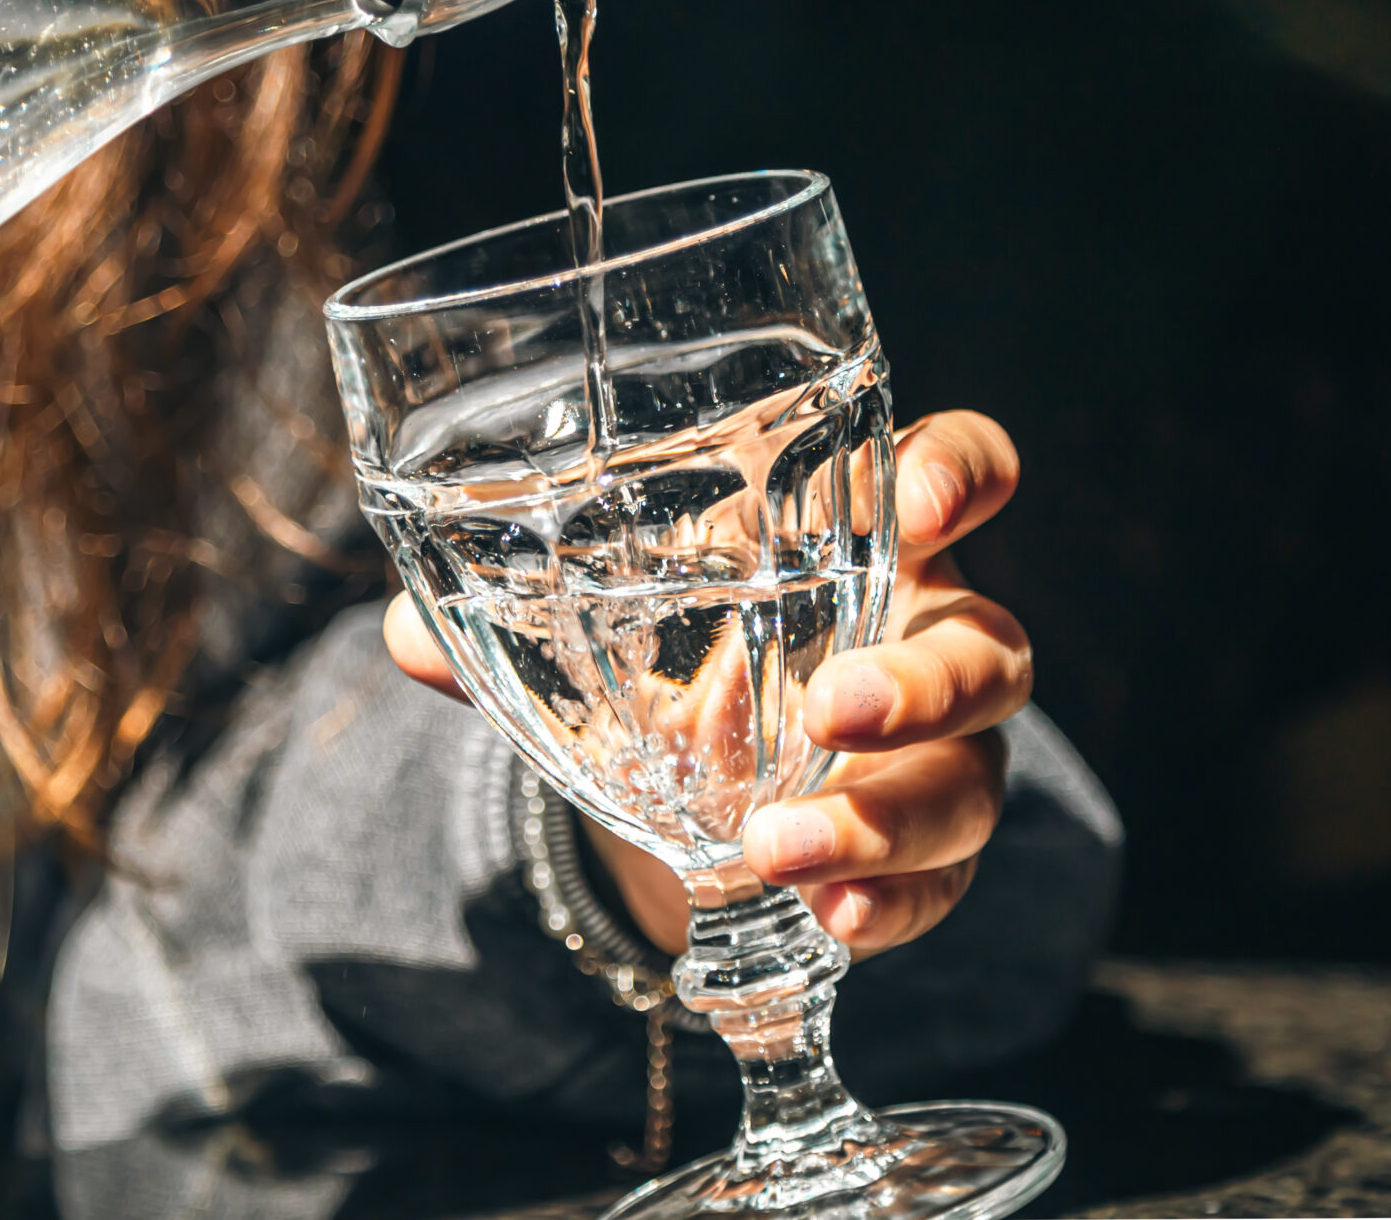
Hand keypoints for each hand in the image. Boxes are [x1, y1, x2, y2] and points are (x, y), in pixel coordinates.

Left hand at [385, 410, 1030, 959]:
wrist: (706, 775)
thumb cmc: (680, 646)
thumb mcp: (605, 623)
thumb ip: (508, 616)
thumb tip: (403, 636)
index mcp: (862, 538)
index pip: (955, 472)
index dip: (960, 475)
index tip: (923, 499)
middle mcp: (926, 636)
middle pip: (987, 648)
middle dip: (924, 681)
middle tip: (830, 709)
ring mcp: (943, 754)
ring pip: (972, 780)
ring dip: (885, 820)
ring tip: (778, 851)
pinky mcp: (928, 854)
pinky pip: (941, 885)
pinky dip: (885, 906)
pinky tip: (824, 919)